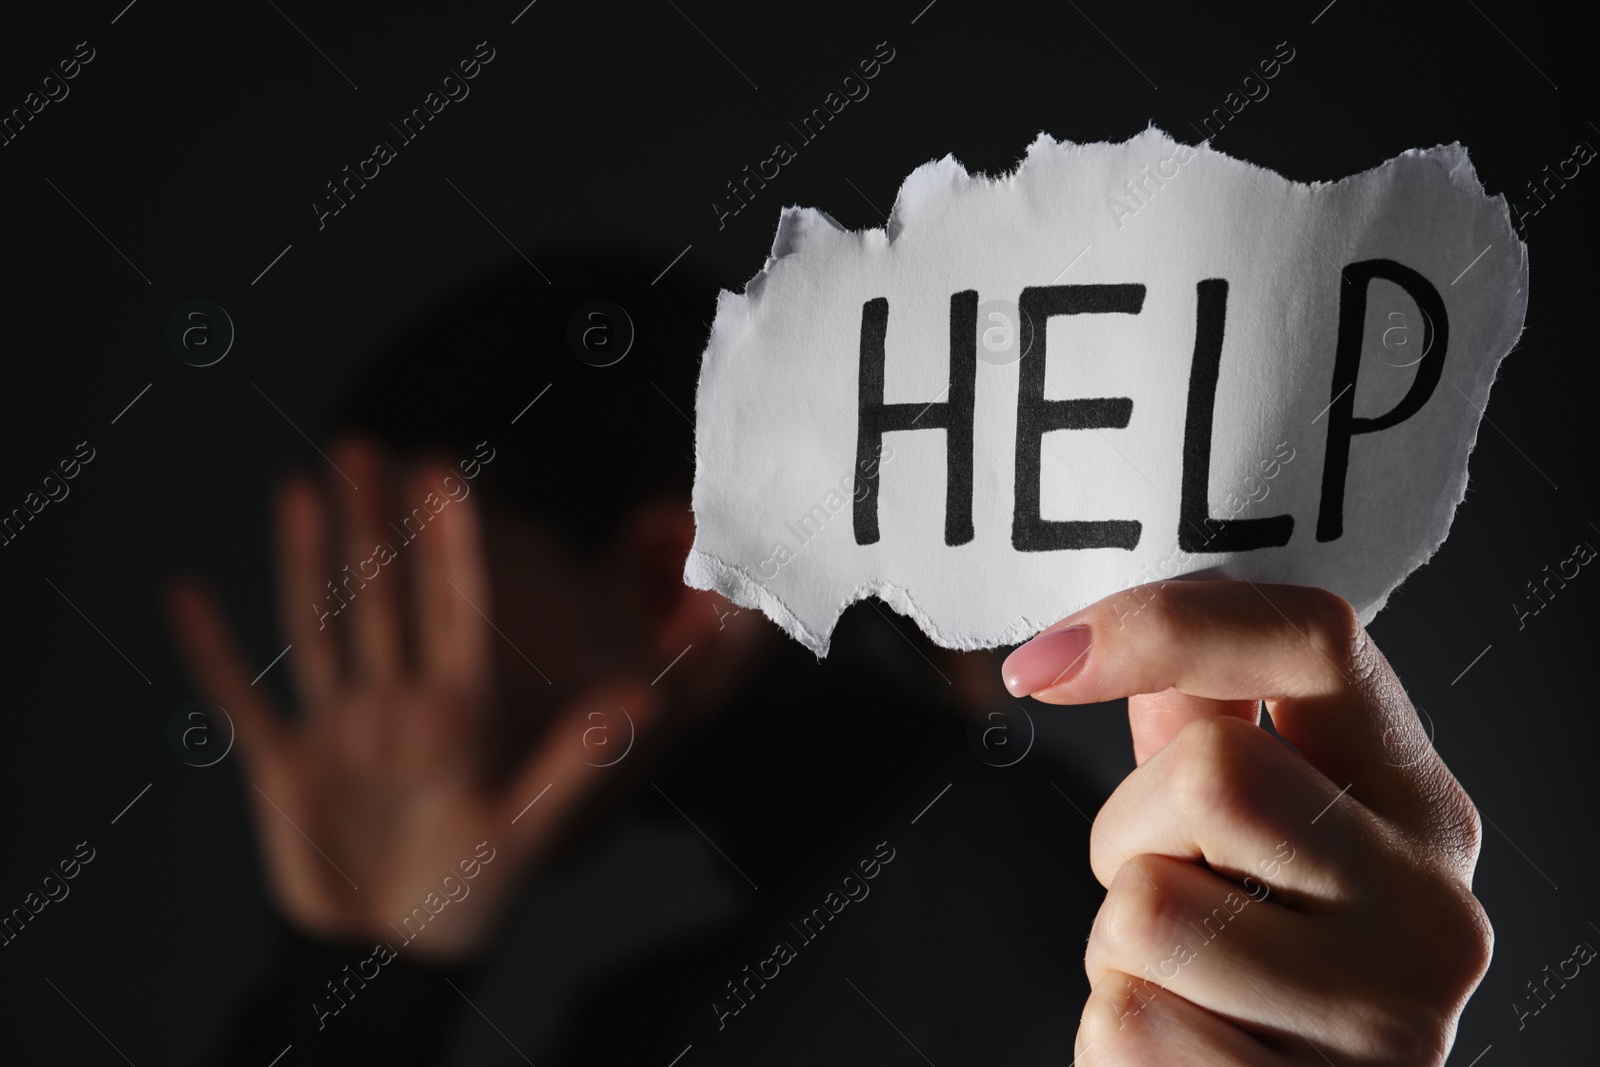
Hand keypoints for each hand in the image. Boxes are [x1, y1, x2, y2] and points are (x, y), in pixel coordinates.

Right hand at [166, 440, 657, 959]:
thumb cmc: (467, 895)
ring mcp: (337, 728)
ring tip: (300, 485)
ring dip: (304, 560)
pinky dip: (212, 654)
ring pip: (317, 627)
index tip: (445, 474)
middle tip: (364, 445)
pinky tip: (187, 595)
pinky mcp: (281, 764)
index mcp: (457, 712)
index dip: (449, 543)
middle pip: (381, 597)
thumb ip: (578, 763)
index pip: (453, 610)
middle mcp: (396, 704)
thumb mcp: (524, 831)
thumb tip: (642, 700)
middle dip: (373, 524)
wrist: (393, 954)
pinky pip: (240, 702)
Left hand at [1002, 581, 1490, 1064]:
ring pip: (1145, 910)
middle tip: (1166, 888)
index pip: (1316, 642)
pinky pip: (1126, 1024)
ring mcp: (1383, 1019)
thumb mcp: (1259, 838)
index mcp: (1421, 807)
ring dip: (1118, 949)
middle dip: (1131, 831)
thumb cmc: (1262, 974)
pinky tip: (1190, 1048)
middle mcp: (1431, 907)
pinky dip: (1119, 1037)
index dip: (1161, 625)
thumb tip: (1116, 633)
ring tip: (1185, 983)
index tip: (1041, 663)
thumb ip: (1212, 727)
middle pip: (1212, 771)